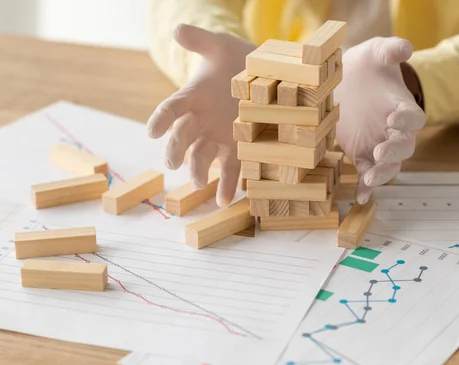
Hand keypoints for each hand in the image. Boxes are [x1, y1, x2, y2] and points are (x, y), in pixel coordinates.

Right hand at [147, 24, 255, 206]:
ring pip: (201, 157)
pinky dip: (226, 186)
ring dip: (197, 171)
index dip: (161, 119)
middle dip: (176, 150)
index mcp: (193, 98)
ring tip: (198, 183)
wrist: (264, 77)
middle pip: (183, 138)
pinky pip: (229, 171)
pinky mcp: (237, 151)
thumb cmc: (237, 61)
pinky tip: (226, 200)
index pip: (172, 108)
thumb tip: (177, 29)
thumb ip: (200, 40)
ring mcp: (218, 138)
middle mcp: (201, 121)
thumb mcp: (221, 46)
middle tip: (173, 163)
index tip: (152, 131)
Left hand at [334, 37, 425, 203]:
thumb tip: (405, 47)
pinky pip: (367, 174)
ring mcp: (379, 145)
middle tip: (380, 152)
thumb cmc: (368, 66)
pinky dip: (365, 186)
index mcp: (402, 107)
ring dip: (382, 173)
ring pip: (389, 166)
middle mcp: (394, 131)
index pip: (413, 117)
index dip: (407, 119)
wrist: (349, 80)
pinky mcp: (362, 155)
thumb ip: (391, 50)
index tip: (394, 118)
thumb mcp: (376, 52)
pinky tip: (359, 196)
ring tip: (370, 178)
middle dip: (394, 151)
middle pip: (404, 147)